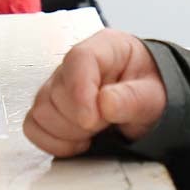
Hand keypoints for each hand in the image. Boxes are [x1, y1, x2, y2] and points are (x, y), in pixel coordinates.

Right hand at [23, 29, 165, 156]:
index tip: (90, 121)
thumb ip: (133, 98)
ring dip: (68, 132)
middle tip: (106, 124)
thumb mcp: (155, 95)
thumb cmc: (152, 91)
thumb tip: (105, 103)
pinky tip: (78, 140)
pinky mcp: (50, 108)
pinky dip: (54, 142)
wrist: (149, 104)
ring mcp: (58, 86)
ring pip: (40, 111)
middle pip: (55, 92)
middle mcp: (74, 65)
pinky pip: (34, 127)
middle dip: (80, 120)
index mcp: (104, 48)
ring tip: (95, 131)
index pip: (78, 59)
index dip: (79, 91)